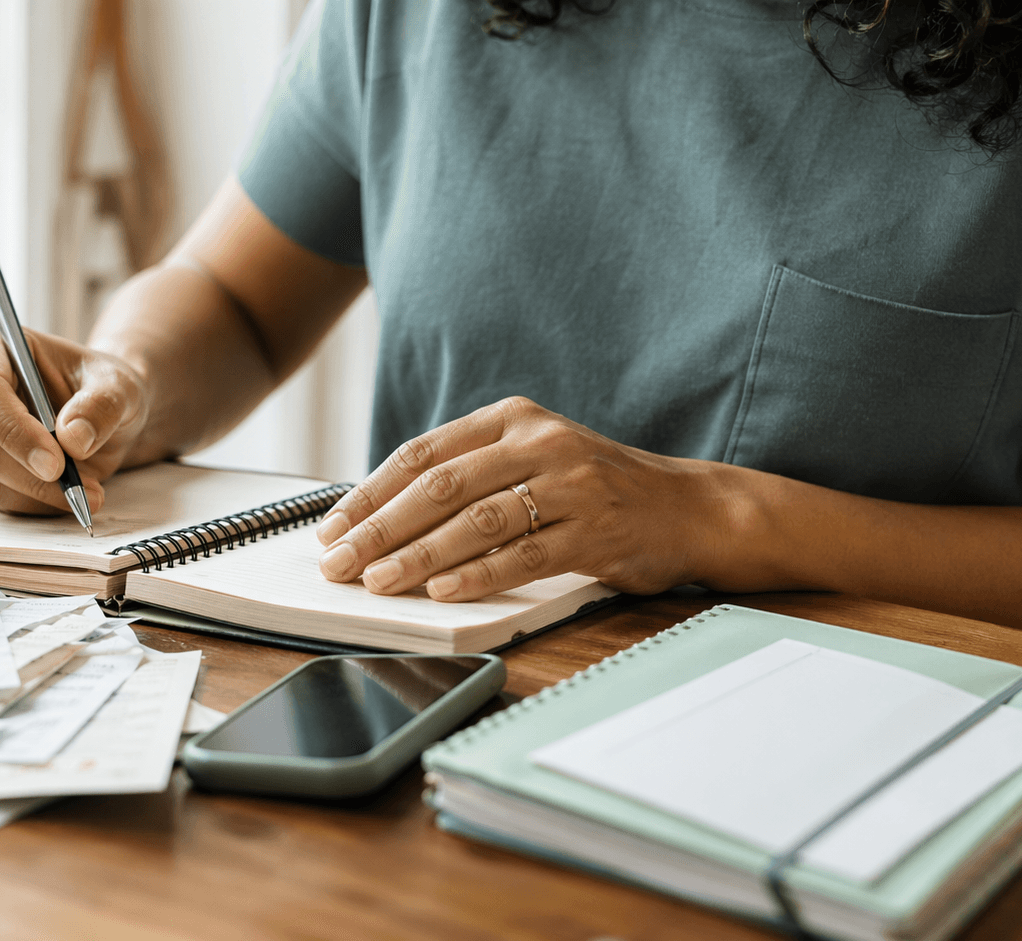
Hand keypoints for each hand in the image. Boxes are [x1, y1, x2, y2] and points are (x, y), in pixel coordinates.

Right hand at [0, 324, 148, 514]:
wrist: (104, 413)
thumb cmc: (104, 386)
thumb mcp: (120, 386)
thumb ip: (102, 406)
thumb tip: (73, 438)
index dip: (14, 429)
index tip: (55, 462)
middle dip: (28, 472)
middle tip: (80, 488)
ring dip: (37, 493)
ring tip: (88, 492)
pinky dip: (33, 503)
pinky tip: (69, 496)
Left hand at [314, 397, 736, 599]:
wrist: (688, 506)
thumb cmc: (593, 488)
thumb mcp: (530, 460)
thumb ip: (470, 476)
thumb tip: (382, 521)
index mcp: (512, 418)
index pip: (423, 454)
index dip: (370, 493)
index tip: (332, 527)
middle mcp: (539, 442)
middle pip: (440, 487)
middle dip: (380, 529)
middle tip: (339, 563)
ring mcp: (570, 485)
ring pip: (477, 521)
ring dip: (419, 556)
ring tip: (377, 582)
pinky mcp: (596, 530)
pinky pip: (524, 555)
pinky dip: (477, 575)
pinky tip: (442, 592)